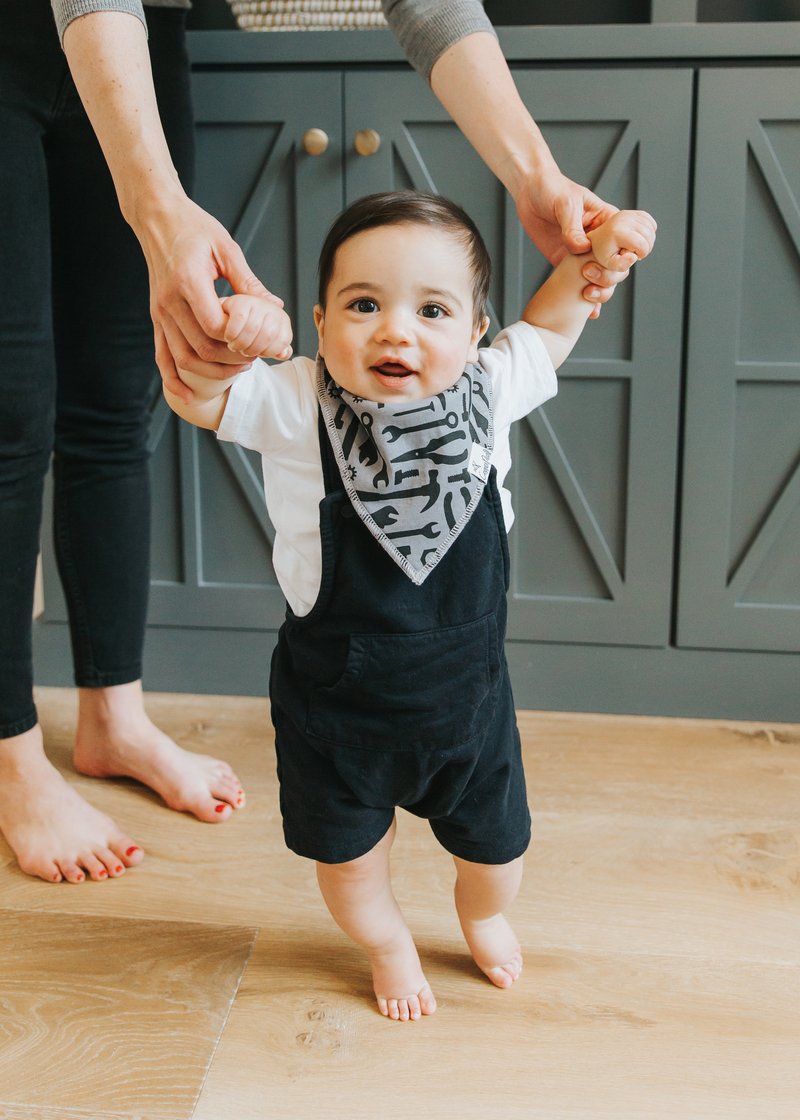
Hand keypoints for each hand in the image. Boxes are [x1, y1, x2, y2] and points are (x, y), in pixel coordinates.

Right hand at [136, 194, 292, 401]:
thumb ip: (249, 282)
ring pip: (184, 359)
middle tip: (257, 359)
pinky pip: (161, 357)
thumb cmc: (194, 228)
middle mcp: (169, 302)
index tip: (259, 340)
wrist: (157, 218)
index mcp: (188, 282)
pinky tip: (190, 397)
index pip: (215, 326)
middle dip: (232, 360)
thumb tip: (275, 308)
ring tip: (239, 369)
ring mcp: (159, 313)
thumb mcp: (226, 248)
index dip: (238, 340)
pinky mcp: (156, 319)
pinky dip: (174, 381)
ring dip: (213, 372)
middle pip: (202, 348)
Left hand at [513, 161, 623, 317]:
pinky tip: (589, 313)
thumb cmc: (552, 189)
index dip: (627, 255)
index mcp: (608, 222)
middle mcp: (600, 240)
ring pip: (602, 278)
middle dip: (610, 277)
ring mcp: (584, 254)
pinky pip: (580, 283)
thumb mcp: (565, 203)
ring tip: (589, 297)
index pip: (629, 242)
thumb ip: (573, 226)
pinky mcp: (567, 263)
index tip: (617, 261)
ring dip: (601, 290)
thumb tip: (580, 249)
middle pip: (618, 265)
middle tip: (590, 276)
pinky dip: (586, 300)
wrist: (529, 191)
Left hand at [586, 209, 657, 270]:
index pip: (642, 244)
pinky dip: (650, 232)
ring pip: (652, 229)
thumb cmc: (603, 253)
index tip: (635, 256)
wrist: (598, 240)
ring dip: (648, 241)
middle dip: (646, 248)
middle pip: (649, 235)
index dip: (642, 254)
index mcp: (618, 232)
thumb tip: (633, 257)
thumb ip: (621, 265)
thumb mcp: (609, 264)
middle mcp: (624, 220)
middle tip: (636, 252)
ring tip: (637, 246)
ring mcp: (629, 214)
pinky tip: (640, 238)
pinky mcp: (633, 212)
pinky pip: (650, 222)